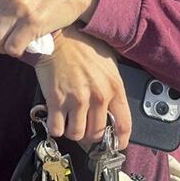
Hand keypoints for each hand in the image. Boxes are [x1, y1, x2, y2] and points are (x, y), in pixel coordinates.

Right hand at [35, 25, 131, 146]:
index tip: (116, 143)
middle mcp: (97, 96)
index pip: (123, 124)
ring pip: (76, 134)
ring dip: (72, 131)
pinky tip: (56, 119)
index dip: (120, 140)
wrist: (59, 36)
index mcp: (114, 87)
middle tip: (85, 127)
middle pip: (96, 133)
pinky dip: (56, 127)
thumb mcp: (109, 61)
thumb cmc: (83, 46)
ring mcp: (76, 100)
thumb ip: (114, 85)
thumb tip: (116, 106)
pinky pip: (57, 128)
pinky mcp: (56, 100)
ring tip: (70, 121)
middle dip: (90, 135)